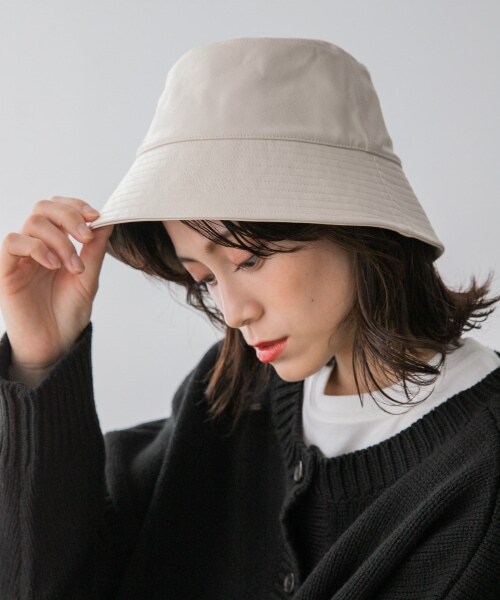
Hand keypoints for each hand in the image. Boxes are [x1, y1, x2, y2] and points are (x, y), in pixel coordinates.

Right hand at [0, 196, 112, 381]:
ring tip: (72, 266)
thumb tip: (108, 219)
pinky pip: (13, 242)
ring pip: (32, 222)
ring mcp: (21, 257)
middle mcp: (37, 246)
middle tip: (86, 238)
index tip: (96, 216)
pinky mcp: (6, 270)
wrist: (54, 345)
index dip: (76, 206)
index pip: (59, 208)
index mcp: (56, 244)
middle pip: (44, 207)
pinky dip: (37, 247)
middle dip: (69, 216)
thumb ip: (95, 250)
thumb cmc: (69, 313)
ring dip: (59, 240)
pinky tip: (53, 265)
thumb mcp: (89, 278)